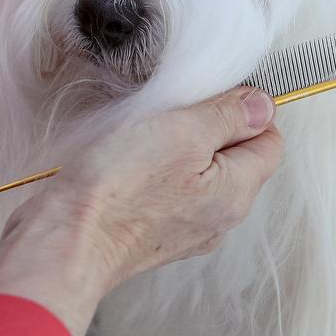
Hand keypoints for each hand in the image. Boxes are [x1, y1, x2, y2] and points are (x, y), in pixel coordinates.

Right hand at [0, 87, 282, 335]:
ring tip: (145, 134)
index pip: (270, 140)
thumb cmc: (119, 188)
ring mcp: (185, 229)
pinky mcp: (151, 232)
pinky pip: (168, 189)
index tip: (213, 94)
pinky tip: (128, 159)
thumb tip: (261, 105)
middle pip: (235, 156)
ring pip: (200, 172)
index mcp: (237, 192)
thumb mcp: (183, 132)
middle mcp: (218, 217)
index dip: (248, 108)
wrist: (65, 241)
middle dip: (210, 126)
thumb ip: (228, 116)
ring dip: (178, 146)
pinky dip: (155, 170)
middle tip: (173, 112)